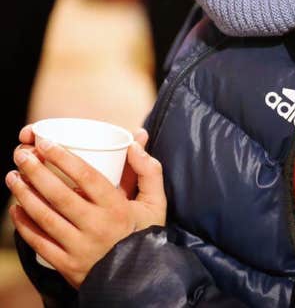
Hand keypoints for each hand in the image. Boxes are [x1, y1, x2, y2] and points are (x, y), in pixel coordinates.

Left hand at [9, 125, 166, 287]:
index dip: (63, 158)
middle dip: (35, 171)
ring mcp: (80, 247)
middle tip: (20, 155)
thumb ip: (148, 170)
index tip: (46, 143)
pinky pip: (39, 242)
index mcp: (118, 208)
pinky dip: (24, 225)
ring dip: (24, 194)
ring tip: (12, 177)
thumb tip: (134, 141)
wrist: (138, 279)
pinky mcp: (67, 264)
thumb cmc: (145, 234)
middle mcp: (97, 226)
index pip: (87, 177)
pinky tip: (15, 209)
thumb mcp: (155, 203)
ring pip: (45, 217)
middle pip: (59, 195)